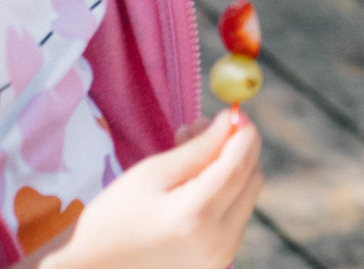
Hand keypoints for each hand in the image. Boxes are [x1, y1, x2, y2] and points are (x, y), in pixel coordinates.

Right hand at [42, 109, 260, 268]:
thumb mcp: (150, 175)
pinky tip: (192, 185)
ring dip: (229, 170)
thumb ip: (198, 148)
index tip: (235, 111)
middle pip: (252, 180)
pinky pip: (235, 216)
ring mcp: (220, 256)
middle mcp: (217, 241)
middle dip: (236, 149)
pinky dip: (223, 194)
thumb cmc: (111, 219)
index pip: (239, 164)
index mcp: (195, 217)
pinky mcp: (217, 263)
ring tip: (188, 155)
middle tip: (203, 129)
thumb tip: (233, 120)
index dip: (243, 133)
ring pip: (246, 197)